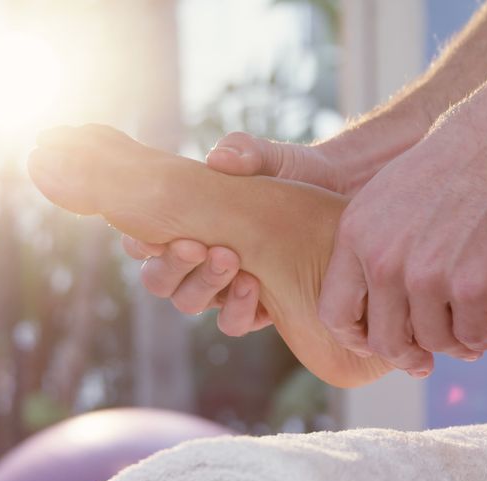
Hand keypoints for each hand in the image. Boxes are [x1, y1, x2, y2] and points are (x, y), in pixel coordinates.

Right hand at [121, 131, 380, 335]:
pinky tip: (255, 286)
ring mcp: (225, 285)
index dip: (140, 241)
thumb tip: (219, 158)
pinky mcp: (257, 306)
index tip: (152, 233)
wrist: (346, 199)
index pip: (143, 240)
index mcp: (188, 221)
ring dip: (204, 285)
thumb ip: (245, 152)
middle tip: (195, 245)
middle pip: (159, 278)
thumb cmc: (298, 173)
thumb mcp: (273, 158)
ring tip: (230, 260)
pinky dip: (238, 308)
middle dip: (171, 265)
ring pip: (191, 302)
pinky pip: (234, 321)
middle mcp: (199, 258)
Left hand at [318, 98, 486, 376]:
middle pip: (384, 339)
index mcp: (356, 234)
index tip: (381, 343)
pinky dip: (481, 337)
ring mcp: (427, 275)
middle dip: (408, 354)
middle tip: (426, 360)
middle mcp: (383, 259)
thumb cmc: (461, 158)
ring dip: (452, 345)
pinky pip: (471, 335)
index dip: (357, 338)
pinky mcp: (474, 284)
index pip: (335, 313)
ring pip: (432, 342)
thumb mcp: (392, 192)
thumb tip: (374, 297)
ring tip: (468, 337)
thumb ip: (374, 242)